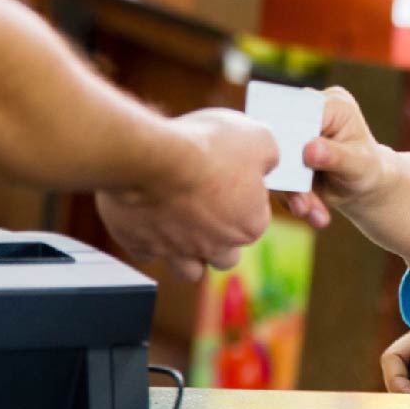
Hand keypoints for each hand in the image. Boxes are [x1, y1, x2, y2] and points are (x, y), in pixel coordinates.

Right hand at [97, 107, 276, 280]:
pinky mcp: (140, 246)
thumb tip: (269, 162)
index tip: (229, 182)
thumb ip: (269, 155)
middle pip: (226, 256)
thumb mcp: (259, 138)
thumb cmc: (206, 147)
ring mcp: (177, 252)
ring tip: (179, 224)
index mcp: (250, 226)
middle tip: (205, 207)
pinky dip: (148, 240)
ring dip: (189, 252)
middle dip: (220, 238)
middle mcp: (217, 247)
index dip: (243, 202)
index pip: (255, 222)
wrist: (149, 158)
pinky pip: (148, 253)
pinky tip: (147, 218)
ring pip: (191, 269)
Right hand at [284, 87, 387, 228]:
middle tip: (302, 203)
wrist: (362, 187)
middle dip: (290, 172)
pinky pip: (277, 174)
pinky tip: (309, 212)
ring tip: (308, 211)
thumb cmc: (367, 169)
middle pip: (282, 136)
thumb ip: (336, 156)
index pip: (301, 112)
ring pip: (277, 159)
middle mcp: (307, 112)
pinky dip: (291, 197)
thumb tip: (311, 149)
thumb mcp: (359, 164)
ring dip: (290, 190)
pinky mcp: (282, 155)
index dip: (290, 136)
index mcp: (331, 103)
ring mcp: (292, 134)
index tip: (289, 165)